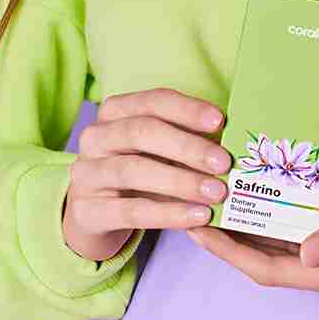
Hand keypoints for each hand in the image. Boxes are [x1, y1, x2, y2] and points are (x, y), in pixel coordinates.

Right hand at [61, 86, 232, 262]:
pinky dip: (168, 213)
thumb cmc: (139, 174)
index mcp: (115, 112)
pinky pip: (131, 211)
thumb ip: (187, 142)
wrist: (96, 217)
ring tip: (217, 193)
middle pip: (141, 132)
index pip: (152, 101)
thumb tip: (232, 142)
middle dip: (187, 147)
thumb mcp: (159, 152)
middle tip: (223, 163)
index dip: (187, 110)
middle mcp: (95, 137)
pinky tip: (198, 217)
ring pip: (134, 171)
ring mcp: (86, 174)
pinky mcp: (87, 212)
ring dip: (181, 182)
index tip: (220, 121)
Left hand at [184, 176, 318, 297]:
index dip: (229, 253)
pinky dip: (272, 221)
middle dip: (227, 240)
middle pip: (263, 263)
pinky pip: (295, 237)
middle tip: (197, 208)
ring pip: (276, 251)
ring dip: (246, 230)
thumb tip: (303, 253)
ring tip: (217, 201)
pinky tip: (259, 198)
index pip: (267, 270)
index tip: (199, 229)